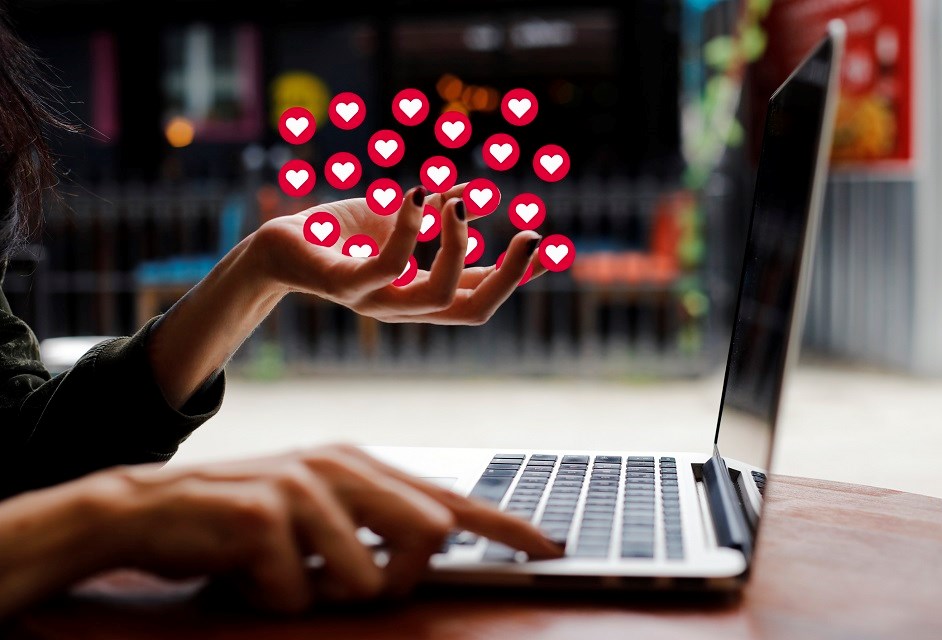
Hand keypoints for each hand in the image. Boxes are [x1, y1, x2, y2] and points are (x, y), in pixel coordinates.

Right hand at [100, 444, 561, 611]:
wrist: (149, 508)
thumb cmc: (243, 520)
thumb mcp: (316, 513)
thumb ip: (374, 524)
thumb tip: (435, 541)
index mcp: (360, 465)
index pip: (449, 499)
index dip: (503, 525)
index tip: (548, 545)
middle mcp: (340, 466)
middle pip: (426, 537)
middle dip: (393, 578)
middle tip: (335, 578)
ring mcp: (303, 485)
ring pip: (364, 580)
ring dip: (320, 595)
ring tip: (278, 570)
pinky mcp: (263, 514)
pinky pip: (298, 594)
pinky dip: (272, 599)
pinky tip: (245, 572)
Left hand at [255, 184, 545, 323]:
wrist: (278, 245)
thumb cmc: (339, 236)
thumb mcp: (398, 222)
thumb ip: (436, 218)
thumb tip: (475, 197)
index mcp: (420, 295)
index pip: (479, 297)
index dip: (514, 275)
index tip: (539, 242)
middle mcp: (403, 307)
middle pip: (473, 310)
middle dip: (509, 276)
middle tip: (530, 235)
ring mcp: (375, 301)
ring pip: (439, 294)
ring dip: (457, 246)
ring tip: (454, 204)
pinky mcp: (345, 285)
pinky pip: (388, 266)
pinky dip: (409, 228)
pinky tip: (415, 194)